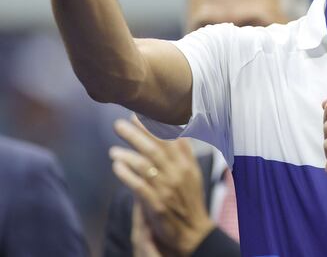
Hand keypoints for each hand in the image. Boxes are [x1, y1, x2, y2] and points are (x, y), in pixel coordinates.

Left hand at [110, 117, 214, 256]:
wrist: (193, 231)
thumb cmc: (190, 200)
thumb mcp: (193, 174)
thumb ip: (184, 153)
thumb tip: (177, 130)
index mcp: (187, 164)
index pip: (170, 139)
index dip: (154, 126)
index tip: (140, 115)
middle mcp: (177, 174)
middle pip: (154, 149)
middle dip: (135, 135)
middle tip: (119, 125)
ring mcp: (167, 189)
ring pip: (144, 165)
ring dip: (127, 155)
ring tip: (113, 150)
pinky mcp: (156, 204)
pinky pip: (138, 186)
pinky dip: (126, 174)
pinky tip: (116, 166)